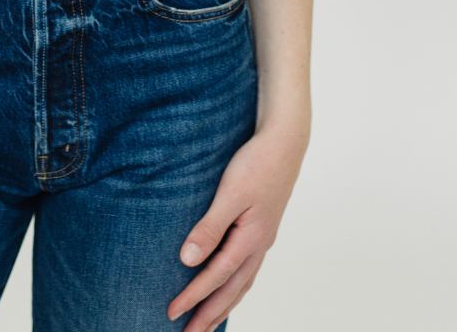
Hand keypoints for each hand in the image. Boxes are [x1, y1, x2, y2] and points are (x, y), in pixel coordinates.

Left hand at [167, 123, 308, 328]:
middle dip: (209, 315)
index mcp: (251, 239)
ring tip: (207, 325)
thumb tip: (187, 260)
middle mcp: (259, 246)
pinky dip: (235, 287)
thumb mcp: (230, 193)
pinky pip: (247, 269)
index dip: (193, 297)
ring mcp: (262, 239)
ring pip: (242, 283)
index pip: (216, 277)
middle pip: (232, 291)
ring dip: (223, 306)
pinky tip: (227, 287)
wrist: (285, 143)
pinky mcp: (262, 229)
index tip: (172, 313)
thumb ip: (210, 227)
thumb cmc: (256, 163)